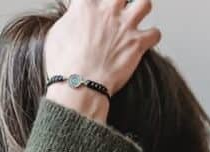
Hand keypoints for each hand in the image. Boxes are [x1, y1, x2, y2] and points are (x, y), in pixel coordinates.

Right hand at [44, 0, 159, 121]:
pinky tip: (145, 41)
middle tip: (116, 9)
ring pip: (144, 3)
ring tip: (135, 18)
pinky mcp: (137, 43)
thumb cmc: (64, 66)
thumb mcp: (55, 36)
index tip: (92, 8)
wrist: (79, 86)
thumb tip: (73, 19)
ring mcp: (125, 26)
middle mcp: (108, 12)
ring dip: (141, 10)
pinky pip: (155, 33)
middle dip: (119, 1)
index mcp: (86, 7)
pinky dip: (152, 37)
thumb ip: (69, 21)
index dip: (93, 3)